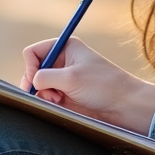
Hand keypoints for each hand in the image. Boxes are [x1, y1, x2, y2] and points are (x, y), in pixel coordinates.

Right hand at [20, 38, 154, 135]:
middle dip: (36, 84)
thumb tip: (31, 82)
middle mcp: (63, 61)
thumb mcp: (71, 78)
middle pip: (34, 70)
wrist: (125, 106)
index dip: (30, 66)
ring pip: (39, 87)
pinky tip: (61, 105)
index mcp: (66, 47)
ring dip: (44, 95)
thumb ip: (44, 77)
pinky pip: (47, 98)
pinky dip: (49, 103)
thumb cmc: (103, 86)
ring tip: (58, 100)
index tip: (35, 81)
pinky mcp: (67, 95)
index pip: (33, 52)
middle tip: (44, 94)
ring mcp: (64, 79)